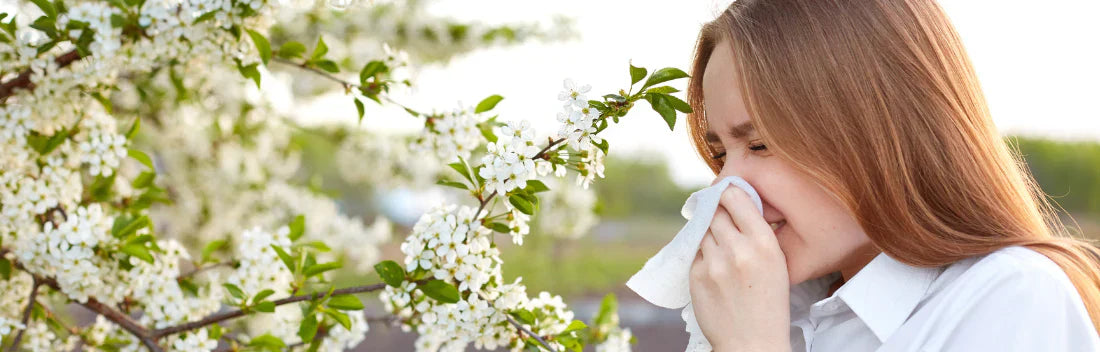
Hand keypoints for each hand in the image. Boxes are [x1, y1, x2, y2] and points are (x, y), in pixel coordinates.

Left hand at [689, 186, 790, 351]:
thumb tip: (736, 203)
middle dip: (717, 212)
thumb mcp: (777, 263)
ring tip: (721, 248)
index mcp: (764, 243)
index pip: (735, 197)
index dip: (727, 192)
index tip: (725, 193)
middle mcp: (738, 249)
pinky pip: (695, 251)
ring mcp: (714, 263)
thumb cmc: (768, 303)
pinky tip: (715, 267)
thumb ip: (758, 233)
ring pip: (703, 230)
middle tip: (721, 218)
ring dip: (709, 233)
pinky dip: (702, 254)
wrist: (751, 342)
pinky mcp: (696, 275)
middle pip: (715, 211)